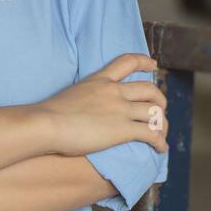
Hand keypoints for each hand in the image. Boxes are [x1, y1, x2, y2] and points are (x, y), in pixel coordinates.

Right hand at [37, 53, 167, 156]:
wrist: (47, 123)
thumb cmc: (49, 113)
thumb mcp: (71, 93)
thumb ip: (84, 96)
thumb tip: (82, 106)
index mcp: (100, 79)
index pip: (127, 62)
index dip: (144, 62)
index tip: (153, 65)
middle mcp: (114, 91)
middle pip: (149, 89)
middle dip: (160, 99)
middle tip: (161, 107)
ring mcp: (120, 110)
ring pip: (154, 112)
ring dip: (162, 123)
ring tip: (162, 133)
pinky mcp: (122, 129)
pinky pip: (150, 134)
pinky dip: (159, 141)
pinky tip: (161, 149)